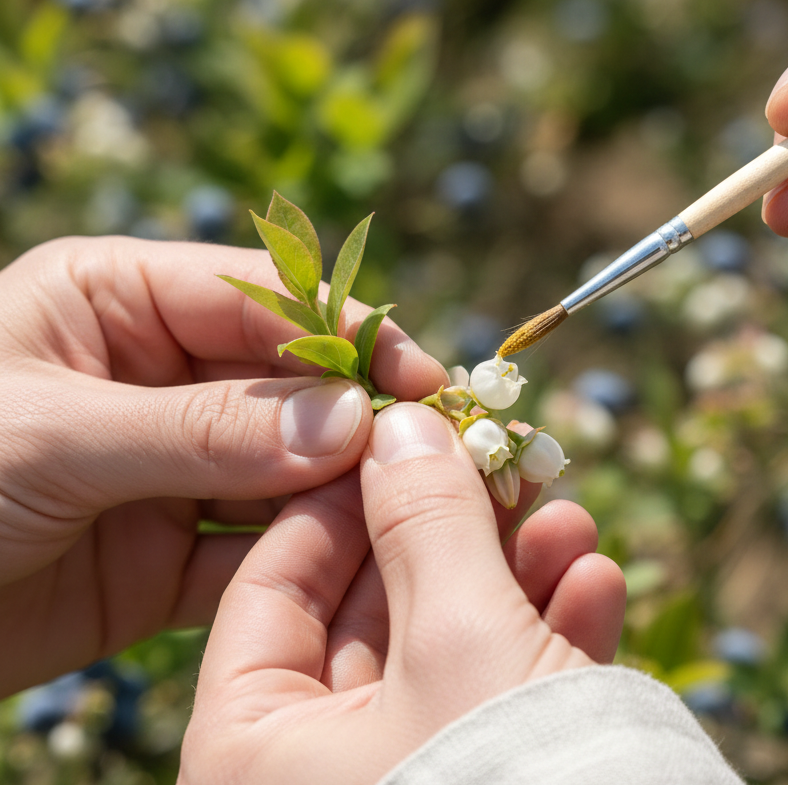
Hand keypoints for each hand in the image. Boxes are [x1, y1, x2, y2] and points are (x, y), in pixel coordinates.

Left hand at [0, 236, 445, 695]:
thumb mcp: (54, 436)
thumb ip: (205, 430)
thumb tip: (349, 420)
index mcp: (118, 302)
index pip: (261, 301)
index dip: (346, 335)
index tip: (421, 377)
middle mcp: (157, 378)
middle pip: (288, 389)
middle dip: (360, 419)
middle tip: (439, 452)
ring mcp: (172, 468)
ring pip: (285, 472)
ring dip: (345, 492)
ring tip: (416, 513)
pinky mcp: (171, 555)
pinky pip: (257, 550)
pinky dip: (307, 562)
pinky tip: (357, 568)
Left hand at [179, 403, 625, 783]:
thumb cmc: (505, 784)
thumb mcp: (458, 636)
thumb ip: (424, 521)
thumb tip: (401, 421)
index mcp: (257, 752)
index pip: (274, 584)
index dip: (341, 494)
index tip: (402, 430)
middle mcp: (320, 773)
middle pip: (378, 607)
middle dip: (449, 526)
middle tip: (499, 458)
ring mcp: (410, 778)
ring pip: (450, 644)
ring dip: (515, 573)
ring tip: (567, 513)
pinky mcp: (488, 784)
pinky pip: (504, 696)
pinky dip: (549, 636)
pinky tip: (594, 582)